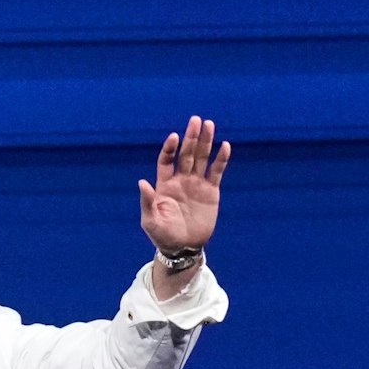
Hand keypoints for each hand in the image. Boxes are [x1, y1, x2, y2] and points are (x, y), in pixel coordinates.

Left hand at [140, 114, 229, 252]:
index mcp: (165, 184)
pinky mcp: (211, 192)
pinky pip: (216, 172)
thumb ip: (147, 201)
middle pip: (187, 154)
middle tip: (196, 120)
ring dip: (206, 142)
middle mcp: (181, 180)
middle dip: (191, 137)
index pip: (166, 160)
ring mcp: (197, 184)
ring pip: (202, 158)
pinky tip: (225, 146)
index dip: (170, 149)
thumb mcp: (151, 221)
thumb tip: (143, 182)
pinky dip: (220, 160)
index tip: (174, 137)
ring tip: (209, 125)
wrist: (183, 248)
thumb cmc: (163, 236)